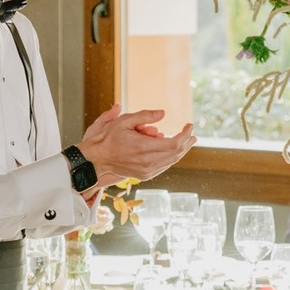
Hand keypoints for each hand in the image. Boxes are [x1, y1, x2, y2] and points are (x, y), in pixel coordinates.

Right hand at [77, 104, 195, 185]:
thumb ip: (145, 116)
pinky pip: (164, 166)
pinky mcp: (145, 176)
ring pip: (172, 161)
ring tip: (188, 141)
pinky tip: (175, 150)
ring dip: (182, 150)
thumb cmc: (108, 138)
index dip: (185, 134)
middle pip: (176, 153)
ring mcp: (146, 171)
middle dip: (187, 142)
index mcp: (144, 148)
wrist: (97, 160)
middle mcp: (148, 162)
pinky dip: (172, 157)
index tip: (189, 125)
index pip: (175, 143)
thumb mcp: (124, 121)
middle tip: (192, 133)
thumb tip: (163, 113)